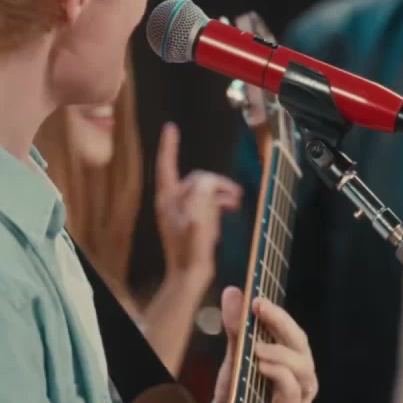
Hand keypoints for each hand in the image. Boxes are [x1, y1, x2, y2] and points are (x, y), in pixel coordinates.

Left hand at [154, 122, 242, 281]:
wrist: (190, 275)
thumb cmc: (190, 250)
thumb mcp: (197, 219)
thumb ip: (202, 195)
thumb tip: (208, 180)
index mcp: (168, 198)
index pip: (167, 165)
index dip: (169, 146)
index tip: (171, 127)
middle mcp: (171, 201)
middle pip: (195, 179)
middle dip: (216, 183)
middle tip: (235, 194)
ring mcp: (180, 211)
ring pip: (203, 190)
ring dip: (220, 193)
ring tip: (235, 203)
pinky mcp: (190, 220)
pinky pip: (206, 203)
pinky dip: (218, 204)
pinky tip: (227, 211)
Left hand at [209, 287, 317, 402]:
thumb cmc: (235, 393)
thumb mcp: (233, 357)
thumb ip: (236, 328)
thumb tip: (232, 291)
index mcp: (290, 357)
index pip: (291, 331)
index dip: (278, 314)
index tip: (257, 300)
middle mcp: (300, 374)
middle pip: (301, 344)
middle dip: (281, 324)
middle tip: (259, 310)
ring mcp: (300, 396)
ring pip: (303, 367)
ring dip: (280, 353)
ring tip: (257, 349)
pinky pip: (293, 393)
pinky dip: (280, 376)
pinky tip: (263, 368)